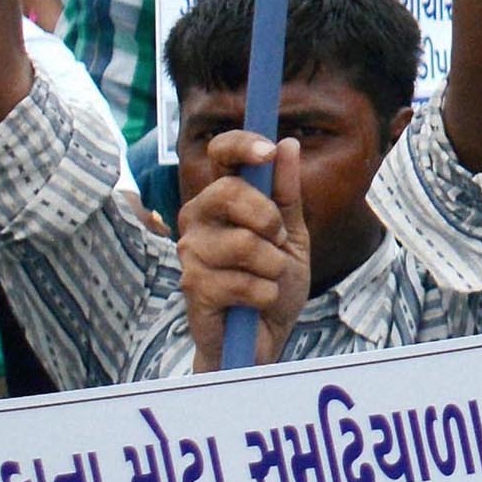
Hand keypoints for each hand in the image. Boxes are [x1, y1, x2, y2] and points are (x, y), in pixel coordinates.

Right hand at [180, 131, 312, 369]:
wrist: (263, 337)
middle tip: (277, 240)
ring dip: (273, 266)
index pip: (221, 155)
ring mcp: (191, 251)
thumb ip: (286, 193)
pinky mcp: (193, 286)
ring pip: (245, 243)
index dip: (242, 145)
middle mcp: (198, 217)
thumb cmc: (271, 281)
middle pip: (230, 192)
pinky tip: (256, 301)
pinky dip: (265, 293)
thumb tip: (287, 144)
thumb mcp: (291, 234)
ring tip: (267, 278)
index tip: (268, 151)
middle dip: (268, 218)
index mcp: (221, 198)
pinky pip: (243, 281)